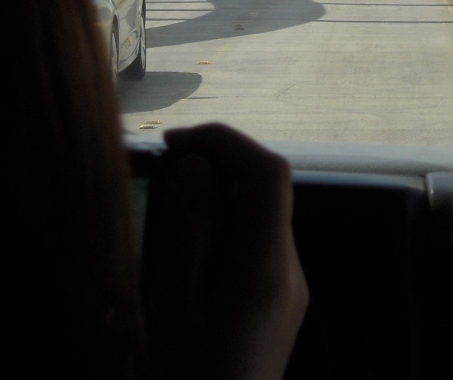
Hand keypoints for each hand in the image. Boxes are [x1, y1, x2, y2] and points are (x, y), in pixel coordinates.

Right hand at [144, 123, 308, 379]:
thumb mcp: (173, 310)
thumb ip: (190, 233)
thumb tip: (198, 168)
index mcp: (268, 269)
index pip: (269, 174)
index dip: (225, 142)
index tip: (175, 144)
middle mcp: (289, 274)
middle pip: (268, 191)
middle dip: (217, 165)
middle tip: (162, 169)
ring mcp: (287, 292)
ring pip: (261, 217)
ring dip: (217, 197)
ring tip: (165, 204)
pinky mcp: (276, 308)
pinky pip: (255, 246)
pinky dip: (223, 228)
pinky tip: (184, 246)